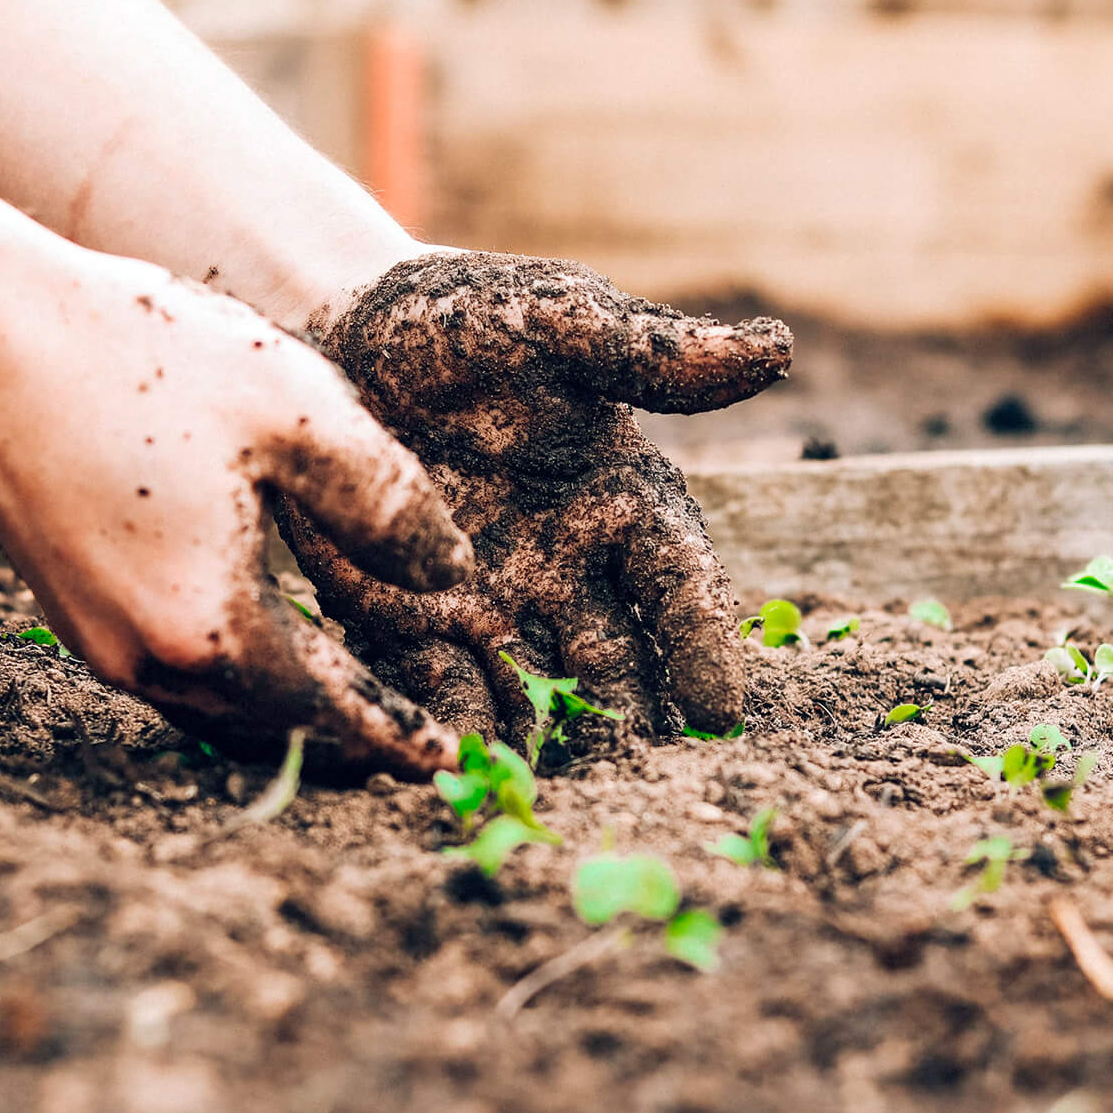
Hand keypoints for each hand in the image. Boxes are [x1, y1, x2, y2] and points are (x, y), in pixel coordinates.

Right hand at [0, 250, 471, 777]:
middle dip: (346, 739)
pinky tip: (265, 641)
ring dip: (287, 712)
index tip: (448, 763)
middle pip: (273, 729)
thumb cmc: (141, 358)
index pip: (332, 713)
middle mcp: (147, 661)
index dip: (396, 737)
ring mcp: (97, 641)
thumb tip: (451, 576)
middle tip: (410, 742)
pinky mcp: (70, 609)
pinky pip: (174, 673)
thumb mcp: (300, 413)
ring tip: (351, 702)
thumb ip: (388, 506)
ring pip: (218, 709)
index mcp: (213, 629)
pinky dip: (234, 676)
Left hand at [273, 252, 789, 747]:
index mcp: (623, 502)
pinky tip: (456, 767)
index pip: (679, 585)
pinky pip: (439, 687)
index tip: (719, 710)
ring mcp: (492, 605)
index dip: (702, 645)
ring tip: (550, 794)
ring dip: (546, 743)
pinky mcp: (410, 622)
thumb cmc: (462, 318)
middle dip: (630, 722)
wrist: (337, 330)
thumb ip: (648, 352)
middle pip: (616, 663)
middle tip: (642, 782)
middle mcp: (569, 570)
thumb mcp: (554, 319)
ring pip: (535, 692)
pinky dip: (452, 726)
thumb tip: (775, 349)